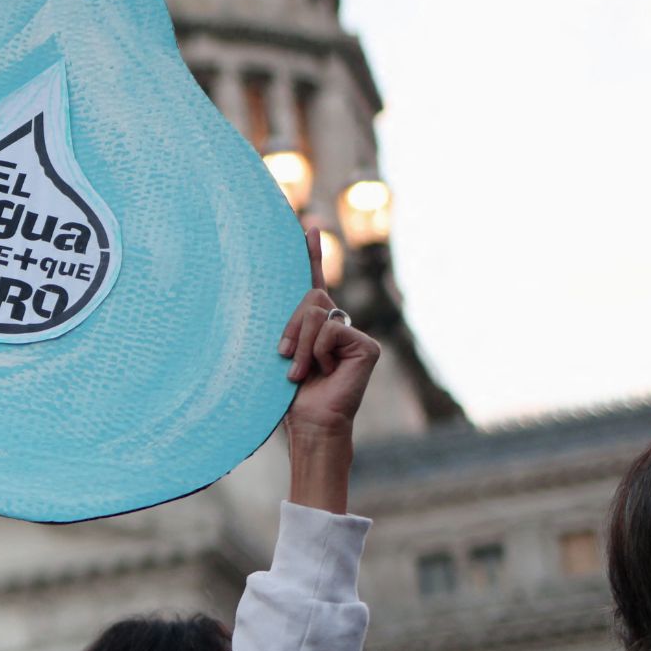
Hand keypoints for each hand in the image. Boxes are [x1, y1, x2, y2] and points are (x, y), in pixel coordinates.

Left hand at [276, 226, 379, 512]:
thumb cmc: (289, 395)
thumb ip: (290, 323)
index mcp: (315, 324)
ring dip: (301, 344)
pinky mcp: (368, 346)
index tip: (308, 227)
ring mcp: (355, 334)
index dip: (311, 254)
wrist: (309, 423)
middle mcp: (338, 324)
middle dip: (291, 326)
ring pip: (319, 313)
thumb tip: (289, 294)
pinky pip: (332, 330)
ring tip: (300, 372)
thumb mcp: (282, 350)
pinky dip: (318, 352)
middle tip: (284, 358)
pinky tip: (323, 372)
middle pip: (311, 297)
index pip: (313, 282)